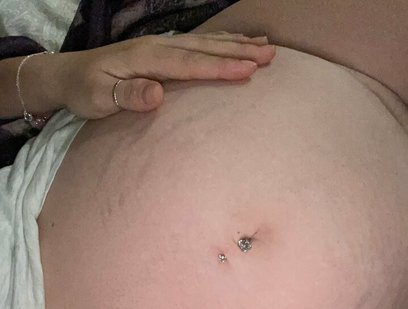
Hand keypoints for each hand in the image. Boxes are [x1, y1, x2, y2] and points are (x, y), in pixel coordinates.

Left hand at [57, 32, 275, 118]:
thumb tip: (158, 93)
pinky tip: (234, 45)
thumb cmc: (85, 92)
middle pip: (205, 48)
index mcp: (145, 59)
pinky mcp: (162, 51)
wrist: (69, 74)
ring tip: (265, 46)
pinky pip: (197, 45)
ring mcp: (161, 46)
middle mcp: (157, 47)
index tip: (248, 69)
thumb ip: (128, 96)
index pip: (189, 64)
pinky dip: (219, 44)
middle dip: (239, 51)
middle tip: (271, 55)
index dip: (220, 66)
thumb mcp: (98, 98)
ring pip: (205, 43)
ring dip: (236, 44)